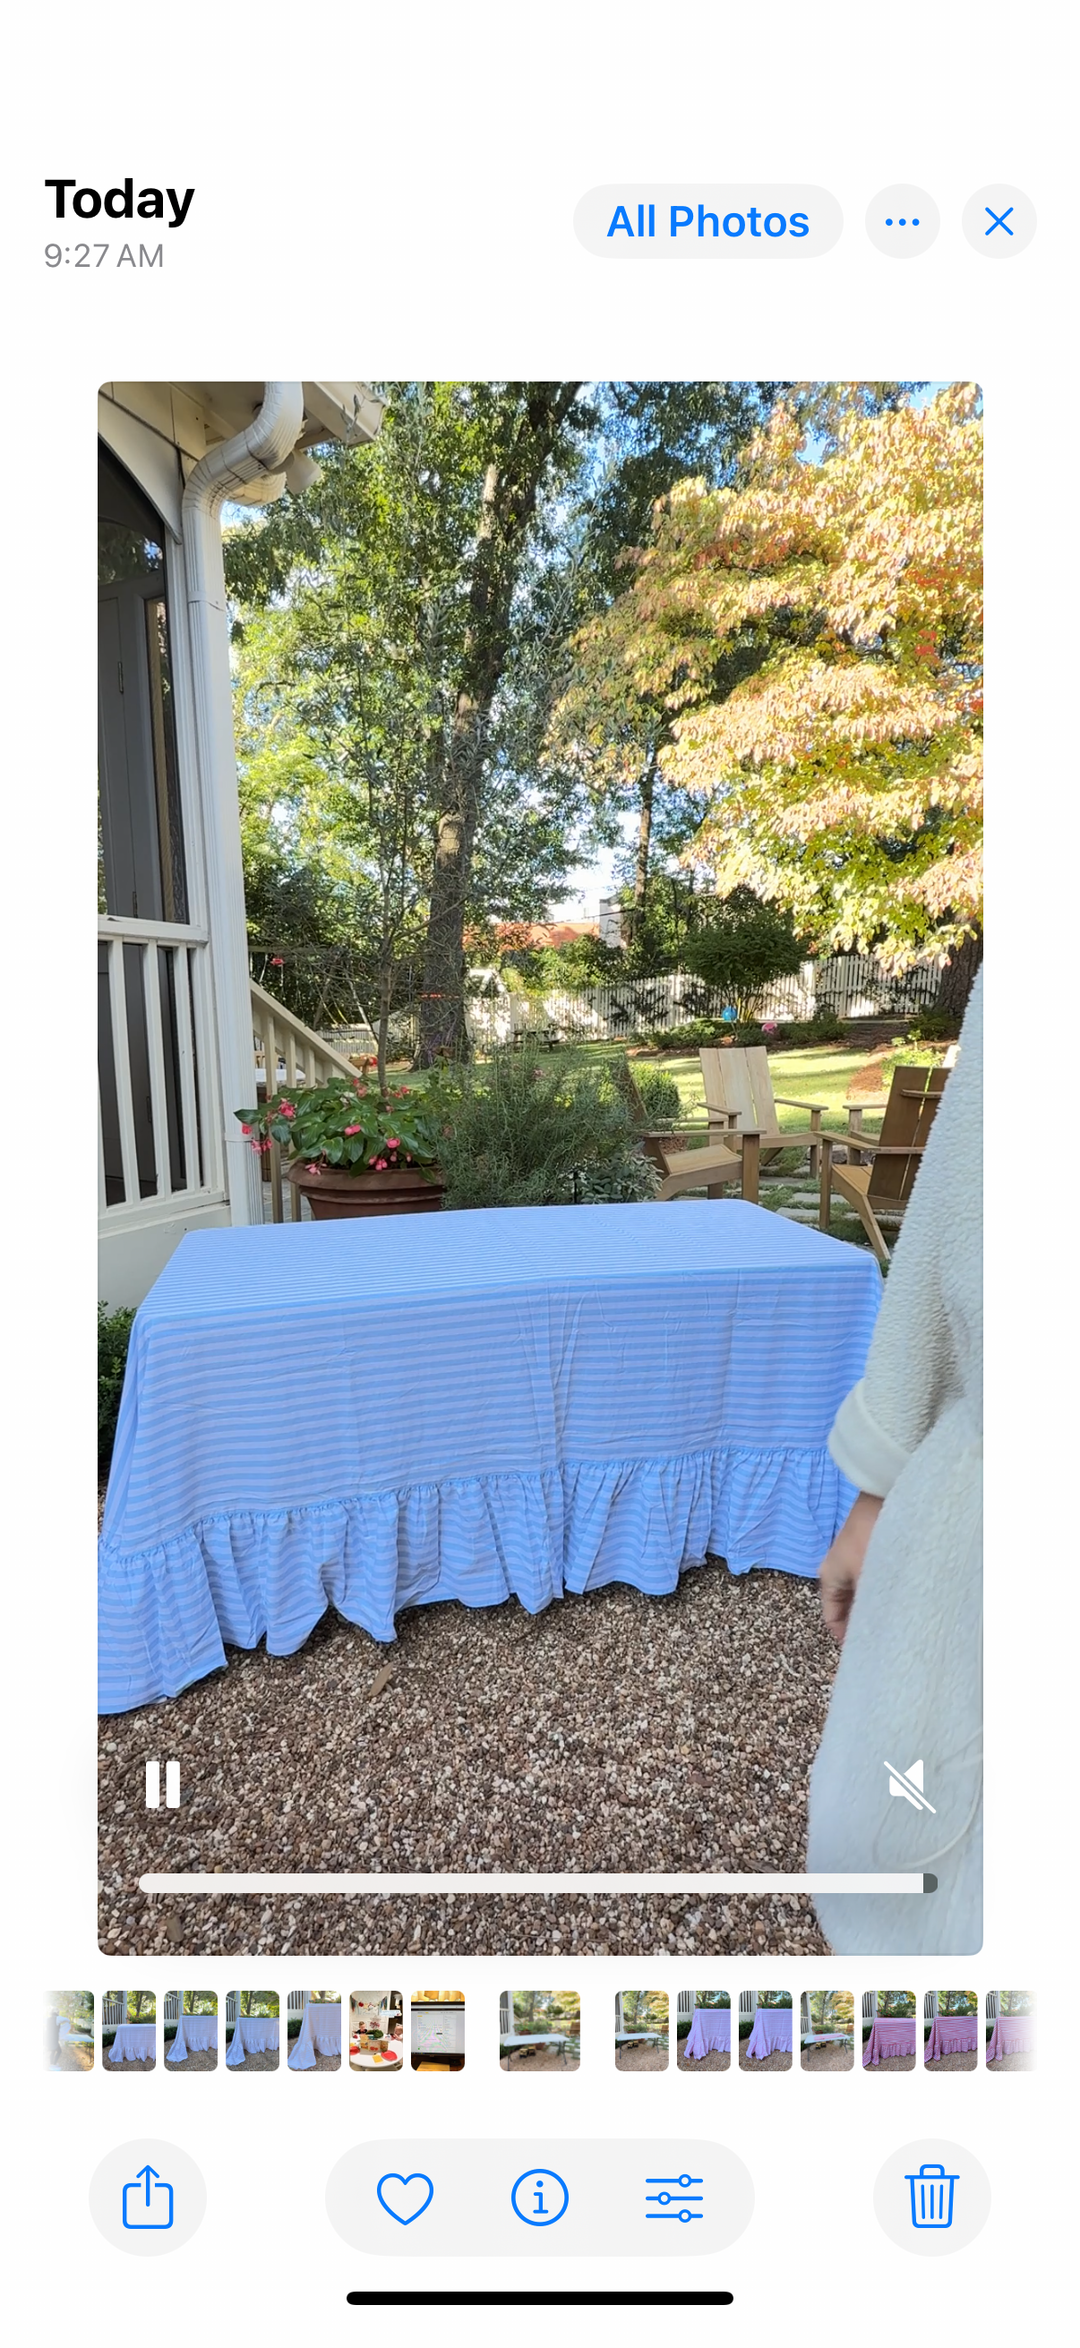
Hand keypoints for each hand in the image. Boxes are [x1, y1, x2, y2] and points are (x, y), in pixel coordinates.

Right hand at [819, 1491, 883, 1643]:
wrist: (886, 1492)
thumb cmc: (873, 1536)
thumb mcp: (871, 1577)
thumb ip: (871, 1607)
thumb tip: (876, 1634)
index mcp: (829, 1576)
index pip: (832, 1618)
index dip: (845, 1638)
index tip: (864, 1653)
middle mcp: (840, 1569)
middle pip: (849, 1606)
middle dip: (864, 1624)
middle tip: (885, 1642)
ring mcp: (857, 1558)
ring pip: (865, 1593)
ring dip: (877, 1606)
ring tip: (897, 1623)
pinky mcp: (875, 1550)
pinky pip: (877, 1579)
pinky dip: (886, 1591)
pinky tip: (903, 1599)